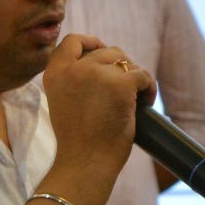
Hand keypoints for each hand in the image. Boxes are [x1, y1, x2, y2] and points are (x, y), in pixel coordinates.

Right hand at [42, 36, 154, 204]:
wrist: (85, 164)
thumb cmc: (78, 142)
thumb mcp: (64, 102)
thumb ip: (75, 80)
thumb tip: (103, 62)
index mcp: (55, 74)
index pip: (72, 40)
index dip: (90, 42)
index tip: (102, 51)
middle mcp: (74, 69)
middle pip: (105, 51)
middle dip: (120, 66)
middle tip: (127, 88)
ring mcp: (97, 74)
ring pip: (126, 61)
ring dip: (135, 76)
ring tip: (138, 97)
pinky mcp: (120, 84)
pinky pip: (143, 75)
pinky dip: (149, 87)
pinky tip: (147, 102)